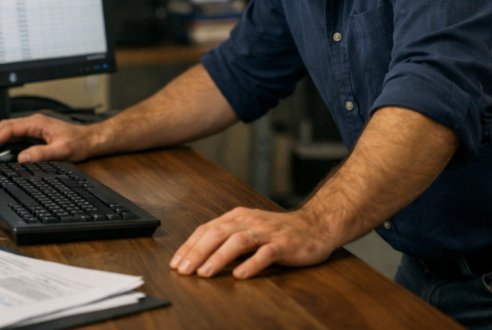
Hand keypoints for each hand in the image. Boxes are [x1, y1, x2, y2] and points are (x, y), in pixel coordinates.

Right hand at [0, 114, 95, 162]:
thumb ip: (42, 154)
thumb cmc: (79, 143)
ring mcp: (35, 126)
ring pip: (9, 128)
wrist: (90, 140)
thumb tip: (22, 157)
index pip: (10, 129)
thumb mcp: (62, 150)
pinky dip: (3, 138)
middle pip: (5, 126)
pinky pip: (15, 132)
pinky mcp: (36, 132)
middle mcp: (34, 122)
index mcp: (38, 123)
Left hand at [170, 207, 334, 278]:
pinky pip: (266, 254)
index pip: (207, 229)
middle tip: (183, 270)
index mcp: (238, 216)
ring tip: (204, 273)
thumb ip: (228, 238)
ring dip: (219, 257)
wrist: (315, 226)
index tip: (176, 262)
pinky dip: (252, 264)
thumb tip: (199, 257)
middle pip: (218, 233)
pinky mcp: (284, 245)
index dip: (190, 246)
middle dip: (197, 252)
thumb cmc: (279, 231)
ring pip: (238, 241)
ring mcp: (267, 233)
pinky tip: (240, 275)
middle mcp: (250, 221)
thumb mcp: (249, 229)